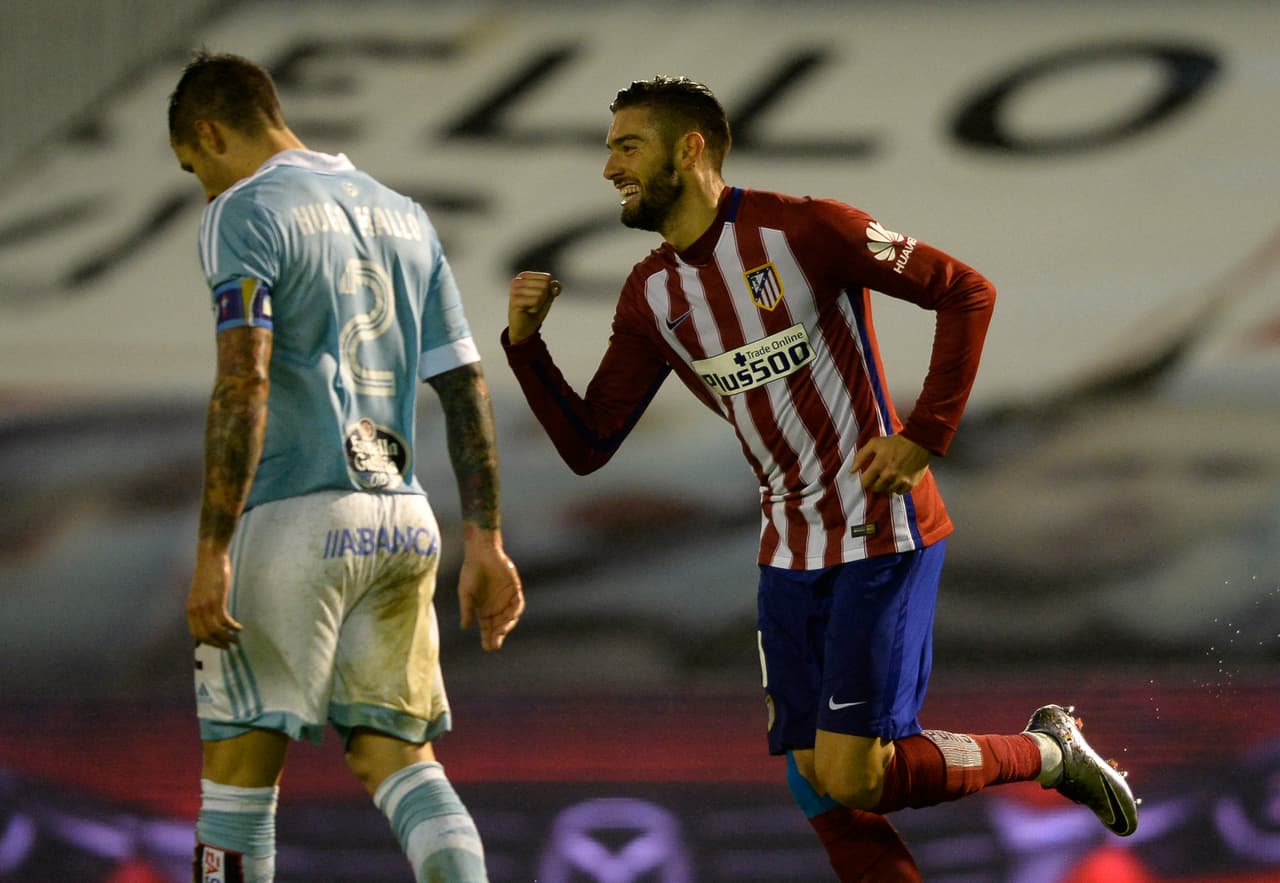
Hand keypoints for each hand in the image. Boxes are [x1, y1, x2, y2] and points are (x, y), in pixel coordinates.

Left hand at [187, 545, 242, 648]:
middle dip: (218, 644)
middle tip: (230, 646)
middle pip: (205, 635)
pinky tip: (239, 627)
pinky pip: (224, 620)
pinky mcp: (216, 599)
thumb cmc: (208, 572)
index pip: (196, 633)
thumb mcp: (201, 593)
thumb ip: (202, 605)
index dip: (208, 642)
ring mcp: (205, 605)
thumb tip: (208, 618)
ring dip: (227, 637)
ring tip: (236, 639)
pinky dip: (232, 627)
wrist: (210, 556)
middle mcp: (195, 609)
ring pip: (215, 630)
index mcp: (190, 609)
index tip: (219, 644)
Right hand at [457, 532, 524, 650]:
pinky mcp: (515, 590)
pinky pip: (518, 604)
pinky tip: (512, 617)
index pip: (486, 629)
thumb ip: (467, 609)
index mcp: (483, 611)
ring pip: (509, 618)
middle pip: (498, 627)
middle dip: (497, 636)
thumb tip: (464, 627)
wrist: (482, 553)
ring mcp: (506, 599)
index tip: (487, 647)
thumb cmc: (470, 572)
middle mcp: (496, 608)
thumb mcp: (466, 593)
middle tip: (495, 645)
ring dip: (507, 626)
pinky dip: (516, 611)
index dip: (487, 638)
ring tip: (502, 633)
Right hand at [508, 271, 560, 343]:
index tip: (537, 298)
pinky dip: (536, 308)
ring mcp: (514, 290)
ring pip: (541, 292)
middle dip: (544, 298)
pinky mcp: (515, 300)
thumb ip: (553, 288)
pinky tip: (527, 311)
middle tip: (533, 304)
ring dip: (539, 304)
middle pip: (545, 284)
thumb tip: (556, 284)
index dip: (548, 291)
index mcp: (524, 276)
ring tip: (530, 308)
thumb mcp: (547, 297)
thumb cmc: (535, 311)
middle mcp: (517, 280)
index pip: (547, 278)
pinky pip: (536, 300)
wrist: (524, 328)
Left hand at [852, 435, 930, 494]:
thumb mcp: (874, 443)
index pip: (865, 482)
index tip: (866, 477)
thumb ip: (860, 456)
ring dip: (885, 486)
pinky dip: (897, 488)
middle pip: (876, 488)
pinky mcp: (910, 484)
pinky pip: (899, 492)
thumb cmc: (894, 442)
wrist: (918, 442)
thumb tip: (851, 471)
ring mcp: (900, 481)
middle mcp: (889, 475)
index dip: (864, 480)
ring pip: (887, 491)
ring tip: (887, 478)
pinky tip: (897, 480)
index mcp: (878, 465)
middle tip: (877, 477)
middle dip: (874, 483)